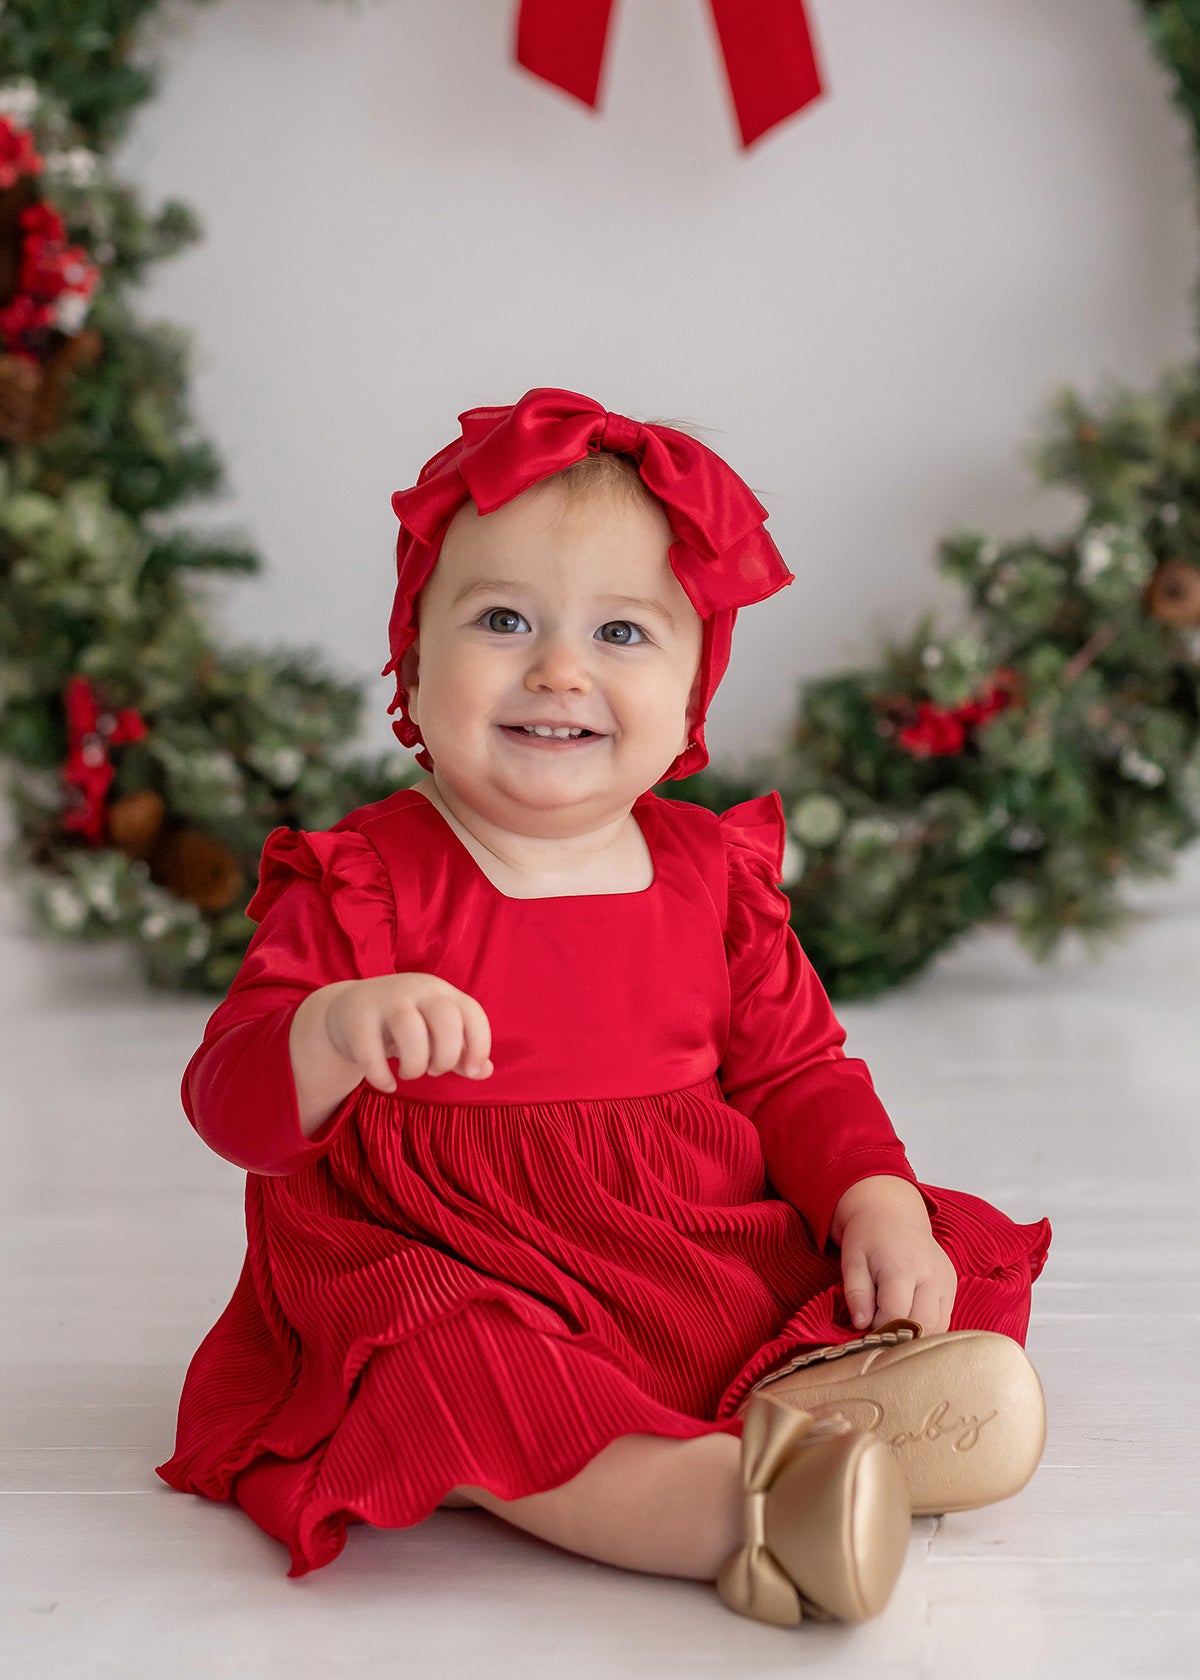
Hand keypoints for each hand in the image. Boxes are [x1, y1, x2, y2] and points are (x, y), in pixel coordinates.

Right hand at [323, 973, 492, 1091]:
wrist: (348, 1010)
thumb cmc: (402, 1026)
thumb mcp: (434, 1033)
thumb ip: (460, 1052)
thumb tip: (485, 1071)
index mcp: (441, 992)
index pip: (472, 1012)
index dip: (479, 1045)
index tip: (472, 1072)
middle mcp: (416, 989)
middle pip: (445, 1017)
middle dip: (446, 1055)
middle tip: (434, 1070)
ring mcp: (385, 1000)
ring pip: (409, 1028)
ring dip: (415, 1063)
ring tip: (409, 1073)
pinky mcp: (356, 1018)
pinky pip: (371, 1051)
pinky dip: (382, 1076)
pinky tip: (387, 1085)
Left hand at [831, 1176, 956, 1334]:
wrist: (892, 1213)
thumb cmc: (868, 1236)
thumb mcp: (852, 1260)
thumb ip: (856, 1294)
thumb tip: (861, 1325)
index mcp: (903, 1267)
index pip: (897, 1315)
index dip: (878, 1328)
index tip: (865, 1326)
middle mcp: (931, 1275)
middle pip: (922, 1325)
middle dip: (899, 1336)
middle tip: (879, 1330)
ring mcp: (946, 1281)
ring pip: (938, 1327)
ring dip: (915, 1335)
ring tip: (893, 1324)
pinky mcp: (952, 1285)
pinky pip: (945, 1319)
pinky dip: (927, 1327)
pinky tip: (908, 1318)